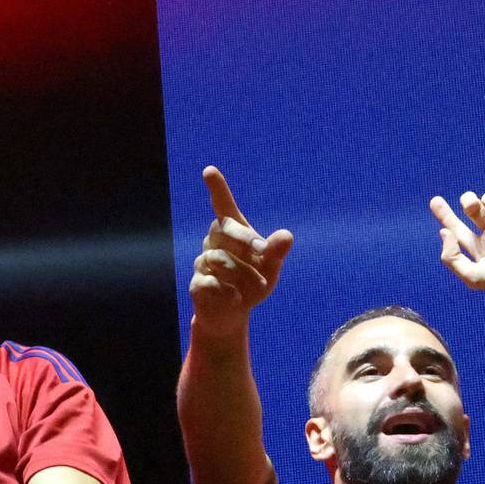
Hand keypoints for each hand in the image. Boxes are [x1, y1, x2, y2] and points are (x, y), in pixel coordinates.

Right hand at [190, 166, 293, 336]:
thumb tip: (286, 236)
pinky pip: (214, 283)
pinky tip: (236, 298)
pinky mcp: (197, 283)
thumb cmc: (253, 283)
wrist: (232, 313)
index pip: (223, 206)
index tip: (209, 170)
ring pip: (221, 260)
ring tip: (257, 286)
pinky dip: (230, 292)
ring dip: (244, 275)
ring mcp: (203, 262)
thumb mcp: (270, 267)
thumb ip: (276, 251)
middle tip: (263, 251)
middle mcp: (214, 242)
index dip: (217, 188)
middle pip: (223, 229)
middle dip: (245, 239)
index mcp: (232, 232)